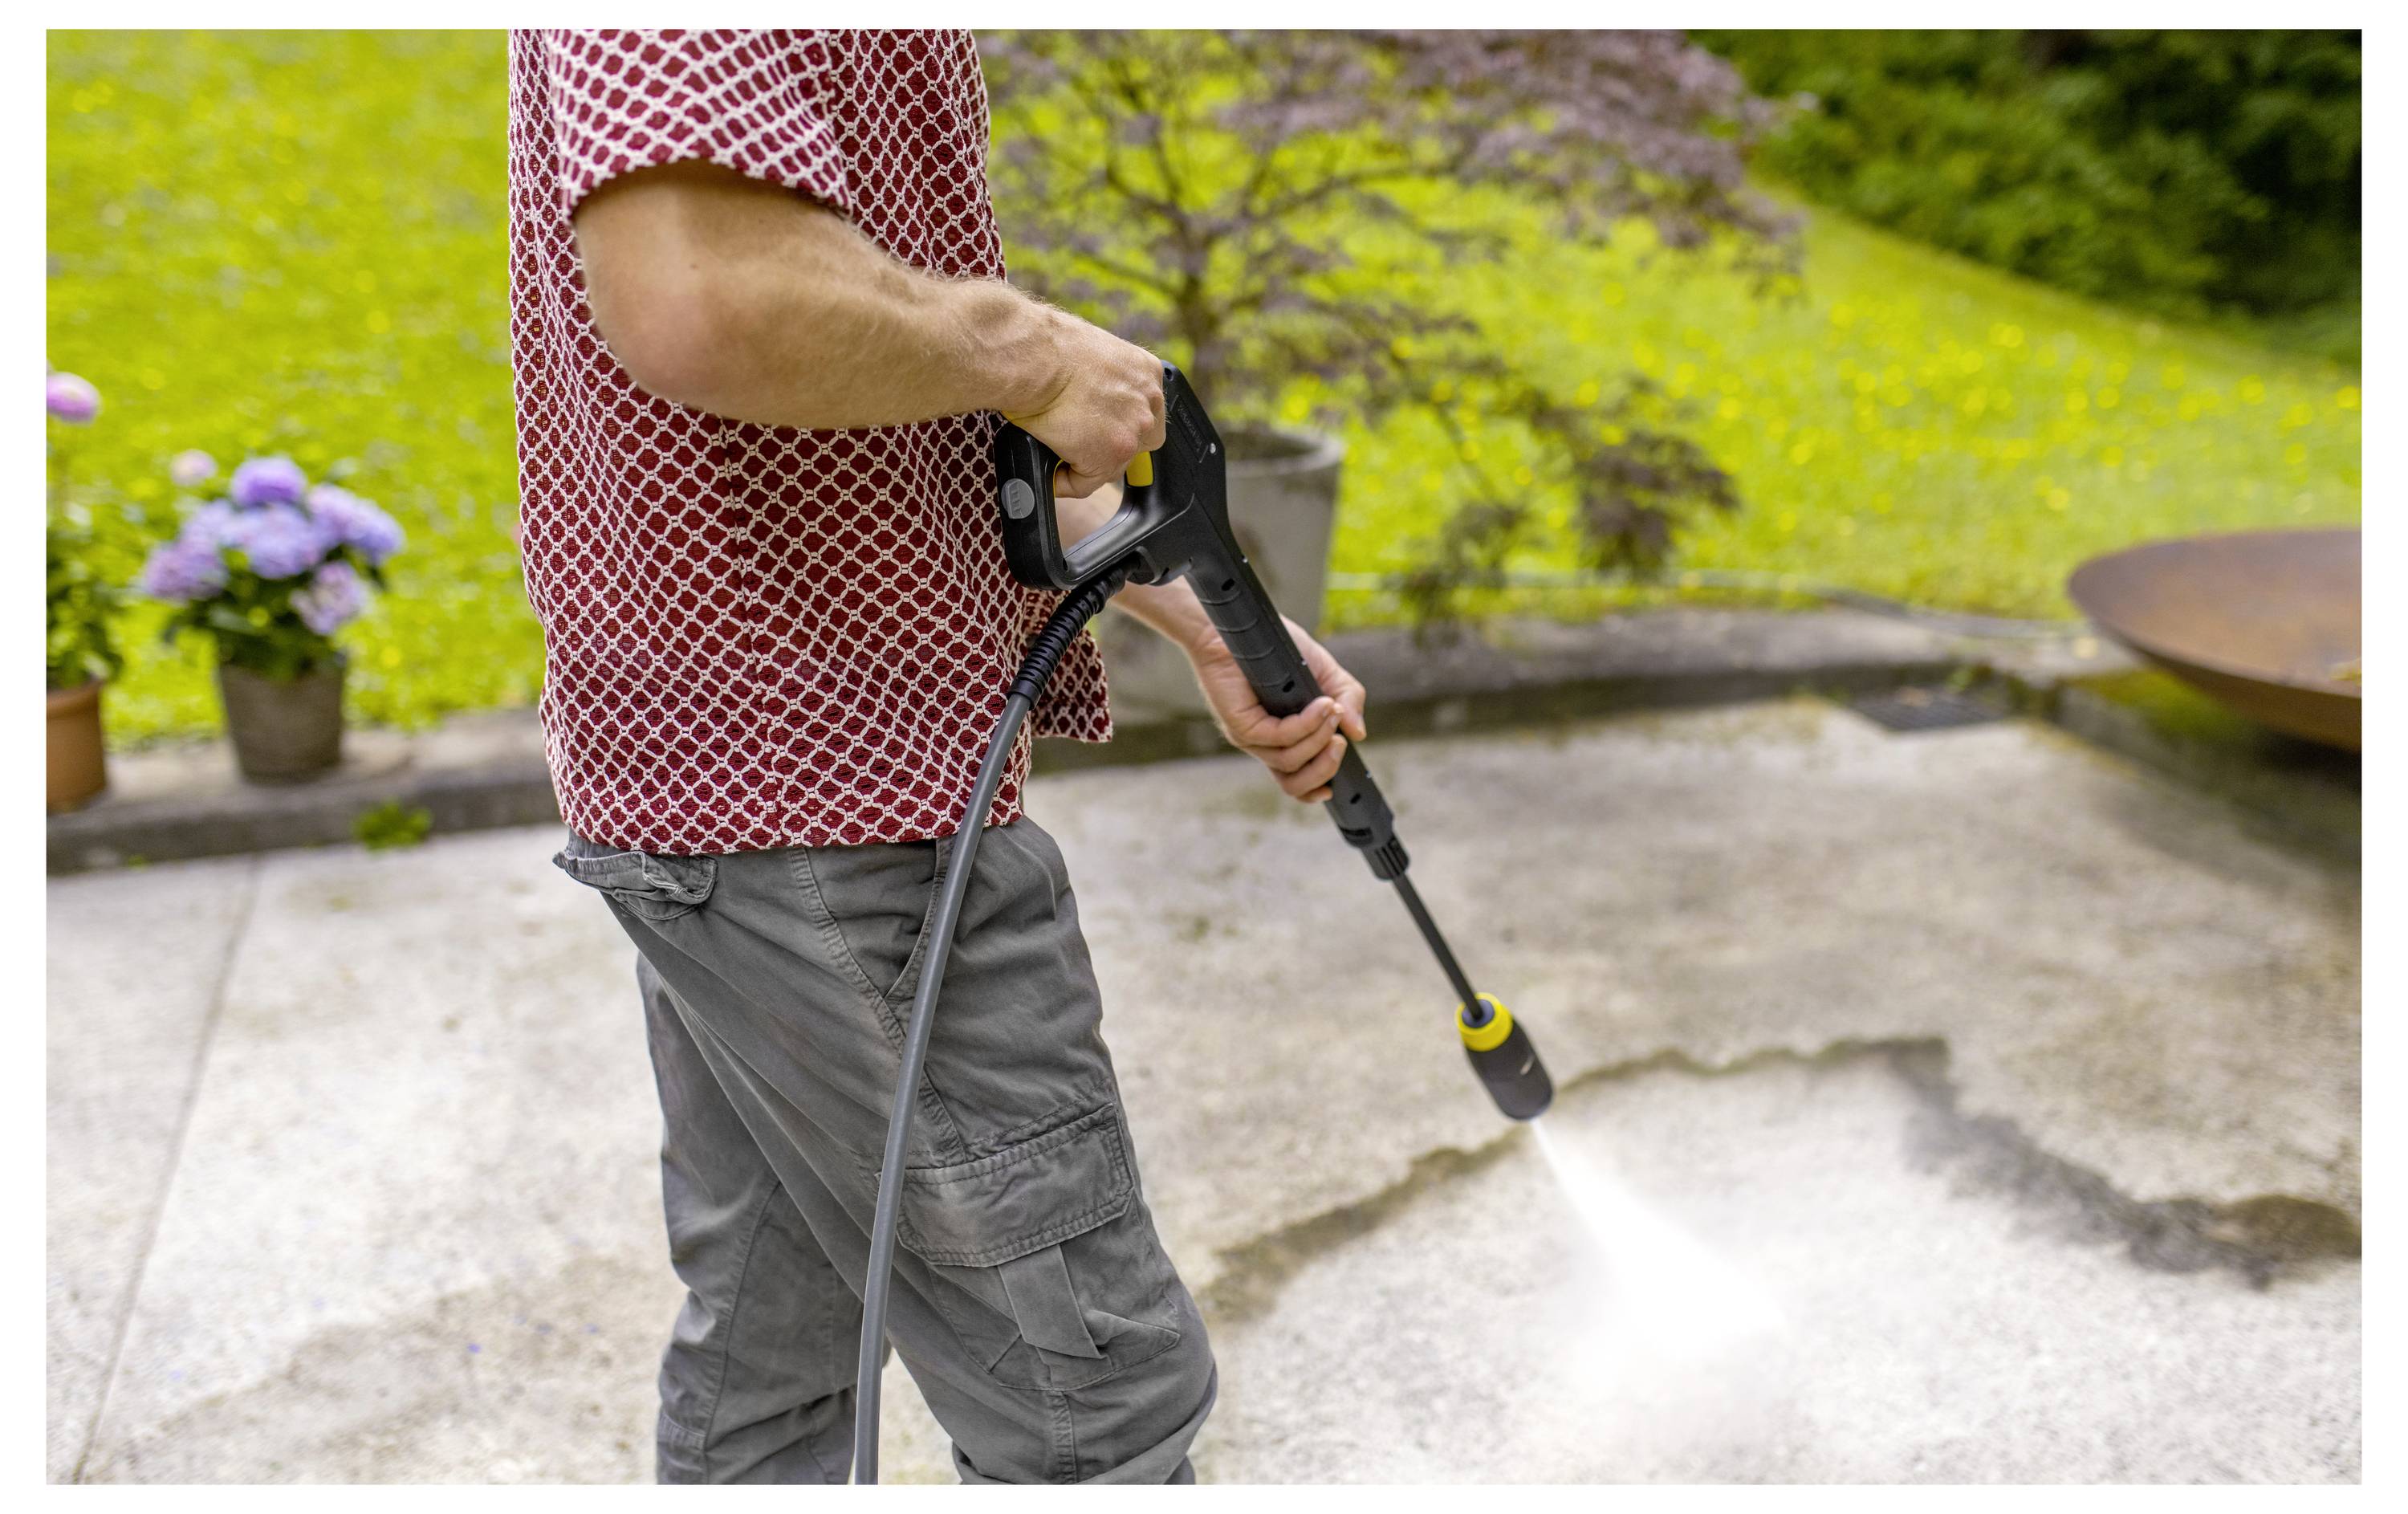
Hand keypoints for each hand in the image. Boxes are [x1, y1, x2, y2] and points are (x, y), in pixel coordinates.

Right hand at [1007, 314, 1165, 497]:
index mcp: (1146, 371)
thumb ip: (1104, 379)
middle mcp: (1149, 402)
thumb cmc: (1046, 349)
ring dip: (1086, 462)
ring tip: (1057, 451)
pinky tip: (1050, 468)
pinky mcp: (1108, 457)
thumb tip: (1090, 397)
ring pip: (1113, 464)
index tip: (1106, 428)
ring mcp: (1132, 432)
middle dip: (1113, 445)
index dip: (1124, 423)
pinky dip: (1065, 481)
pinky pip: (1085, 483)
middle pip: (1140, 440)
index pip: (1146, 409)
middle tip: (1085, 445)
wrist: (1035, 358)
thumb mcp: (1092, 355)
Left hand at [1188, 618, 1369, 802]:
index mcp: (1282, 739)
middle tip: (1341, 742)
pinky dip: (1307, 725)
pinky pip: (1281, 738)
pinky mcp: (1241, 726)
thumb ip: (1347, 698)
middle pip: (1294, 784)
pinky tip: (1322, 706)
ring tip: (1335, 711)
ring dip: (1320, 739)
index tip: (1336, 786)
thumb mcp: (1324, 672)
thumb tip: (1359, 733)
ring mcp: (1252, 738)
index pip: (1296, 780)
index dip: (1316, 789)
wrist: (1244, 628)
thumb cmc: (1279, 648)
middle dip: (1326, 768)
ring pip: (1291, 762)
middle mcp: (1265, 744)